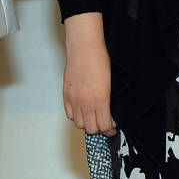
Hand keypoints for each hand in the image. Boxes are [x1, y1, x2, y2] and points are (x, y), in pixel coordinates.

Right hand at [62, 18, 116, 136]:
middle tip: (103, 124)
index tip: (112, 128)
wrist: (84, 47)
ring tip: (92, 118)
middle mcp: (86, 102)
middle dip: (99, 129)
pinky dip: (75, 116)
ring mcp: (75, 99)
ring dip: (86, 124)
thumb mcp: (111, 82)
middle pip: (91, 129)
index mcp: (101, 100)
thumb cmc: (99, 59)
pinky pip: (69, 114)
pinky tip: (81, 111)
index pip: (104, 126)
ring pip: (79, 124)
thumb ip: (110, 100)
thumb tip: (110, 114)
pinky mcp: (66, 95)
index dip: (110, 130)